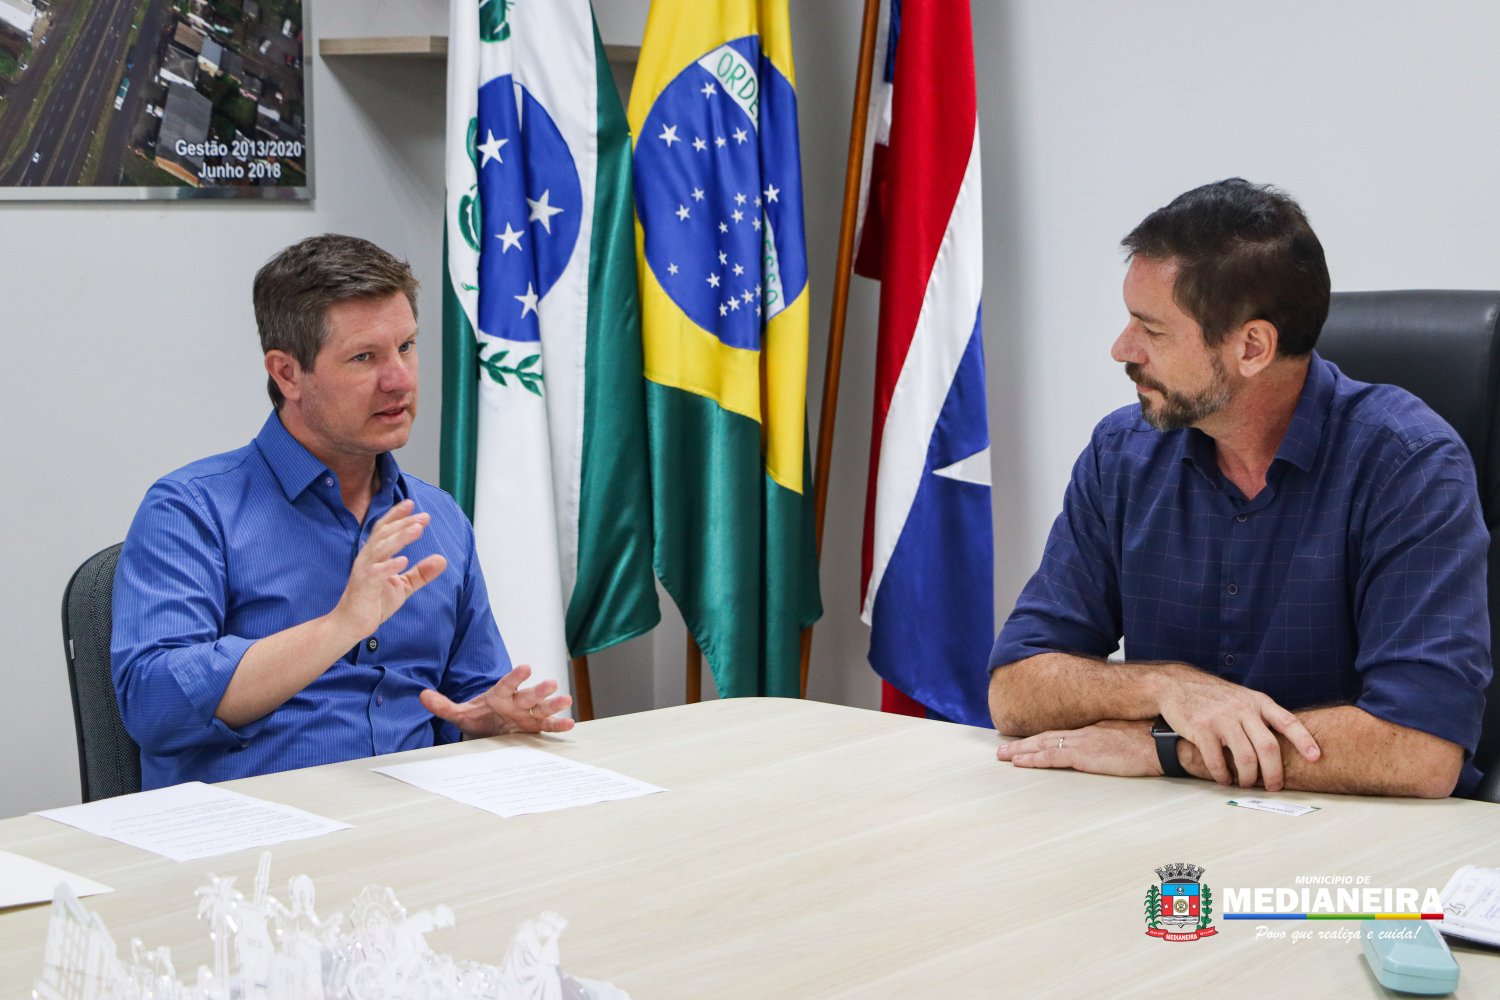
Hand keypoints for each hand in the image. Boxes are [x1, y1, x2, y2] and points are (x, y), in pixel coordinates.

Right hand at [331, 499, 446, 637]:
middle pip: (385, 534)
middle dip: (404, 523)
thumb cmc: (374, 602)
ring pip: (381, 548)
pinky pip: (376, 573)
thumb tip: (442, 559)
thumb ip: (421, 573)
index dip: (397, 516)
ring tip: (417, 529)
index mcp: (375, 555)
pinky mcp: (364, 586)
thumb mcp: (403, 586)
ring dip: (399, 538)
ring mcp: (364, 571)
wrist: (351, 624)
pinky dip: (389, 566)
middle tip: (424, 517)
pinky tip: (403, 560)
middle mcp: (368, 558)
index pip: (384, 529)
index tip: (412, 504)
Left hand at [420, 664, 575, 736]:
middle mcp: (516, 701)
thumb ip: (442, 705)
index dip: (516, 676)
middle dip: (540, 690)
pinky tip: (570, 723)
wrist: (487, 727)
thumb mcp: (458, 713)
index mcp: (499, 694)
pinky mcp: (533, 727)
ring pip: (541, 707)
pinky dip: (558, 724)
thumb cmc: (477, 716)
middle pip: (529, 694)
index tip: (526, 668)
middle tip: (551, 683)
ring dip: (553, 704)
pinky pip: (547, 725)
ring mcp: (526, 714)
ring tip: (565, 700)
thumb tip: (422, 696)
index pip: (507, 683)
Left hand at [998, 720, 1159, 776]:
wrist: (1163, 742)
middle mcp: (1085, 732)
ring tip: (1003, 756)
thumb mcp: (1132, 736)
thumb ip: (1116, 740)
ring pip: (1043, 745)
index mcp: (1096, 729)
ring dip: (1020, 751)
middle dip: (1022, 744)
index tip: (1025, 742)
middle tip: (1002, 750)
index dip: (1041, 738)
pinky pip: (1052, 757)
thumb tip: (1112, 746)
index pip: (1062, 733)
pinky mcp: (1085, 755)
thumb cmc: (1155, 741)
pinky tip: (1020, 763)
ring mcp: (1083, 742)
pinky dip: (1033, 759)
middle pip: (1046, 737)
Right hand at [1151, 665, 1319, 790]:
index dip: (1304, 740)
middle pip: (1267, 747)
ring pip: (1245, 758)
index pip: (1287, 720)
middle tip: (1273, 786)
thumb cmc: (1214, 697)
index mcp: (1257, 701)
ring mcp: (1221, 719)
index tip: (1315, 757)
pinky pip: (1217, 761)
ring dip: (1248, 778)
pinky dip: (1223, 776)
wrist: (1177, 685)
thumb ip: (1261, 717)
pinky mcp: (1201, 729)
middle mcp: (1242, 709)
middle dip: (1273, 773)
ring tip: (1246, 784)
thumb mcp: (1243, 698)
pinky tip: (1224, 779)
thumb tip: (1284, 746)